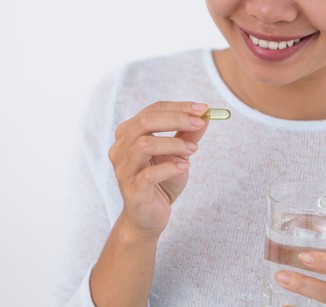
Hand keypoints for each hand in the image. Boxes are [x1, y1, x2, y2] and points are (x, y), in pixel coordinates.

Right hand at [108, 101, 208, 237]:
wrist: (149, 217)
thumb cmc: (162, 182)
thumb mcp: (179, 154)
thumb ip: (188, 135)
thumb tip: (206, 116)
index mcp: (129, 134)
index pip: (153, 110)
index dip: (179, 107)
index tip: (203, 109)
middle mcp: (120, 148)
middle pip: (145, 122)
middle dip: (177, 119)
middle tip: (200, 123)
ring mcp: (123, 169)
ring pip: (144, 145)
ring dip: (174, 144)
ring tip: (193, 150)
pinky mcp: (131, 190)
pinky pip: (149, 174)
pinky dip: (170, 167)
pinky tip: (185, 166)